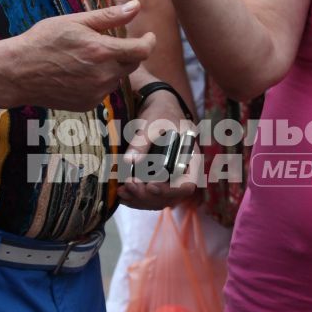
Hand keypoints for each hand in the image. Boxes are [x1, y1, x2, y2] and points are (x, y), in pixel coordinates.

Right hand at [1, 3, 154, 109]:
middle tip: (111, 42)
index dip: (149, 42)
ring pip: (116, 78)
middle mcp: (103, 76)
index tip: (148, 35)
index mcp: (102, 51)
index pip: (142, 50)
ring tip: (85, 57)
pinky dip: (98, 81)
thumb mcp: (75, 21)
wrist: (17, 73)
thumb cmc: (42, 41)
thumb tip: (137, 6)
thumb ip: (109, 16)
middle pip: (131, 64)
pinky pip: (102, 91)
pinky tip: (77, 73)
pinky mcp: (86, 105)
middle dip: (128, 53)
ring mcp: (95, 93)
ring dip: (111, 67)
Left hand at [116, 92, 201, 207]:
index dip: (170, 191)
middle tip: (129, 185)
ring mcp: (171, 179)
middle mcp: (183, 173)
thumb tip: (129, 161)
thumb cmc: (161, 113)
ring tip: (122, 191)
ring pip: (158, 200)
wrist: (157, 110)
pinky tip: (122, 194)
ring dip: (140, 199)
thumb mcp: (153, 123)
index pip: (187, 185)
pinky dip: (136, 198)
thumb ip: (142, 141)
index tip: (150, 185)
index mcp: (190, 159)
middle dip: (148, 196)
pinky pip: (149, 197)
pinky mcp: (158, 180)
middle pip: (171, 197)